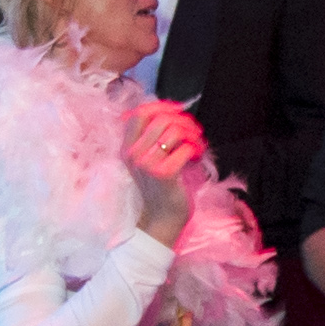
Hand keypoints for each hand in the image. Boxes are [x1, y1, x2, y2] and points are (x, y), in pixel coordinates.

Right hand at [122, 100, 202, 244]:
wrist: (161, 219)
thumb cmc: (159, 189)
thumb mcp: (147, 160)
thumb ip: (151, 138)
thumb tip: (170, 112)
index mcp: (127, 148)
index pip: (139, 114)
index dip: (160, 106)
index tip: (177, 110)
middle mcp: (134, 154)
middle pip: (161, 118)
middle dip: (183, 120)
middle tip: (193, 131)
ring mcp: (148, 164)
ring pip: (175, 130)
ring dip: (192, 134)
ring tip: (197, 143)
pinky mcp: (165, 173)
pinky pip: (185, 148)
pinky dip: (196, 148)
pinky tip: (196, 155)